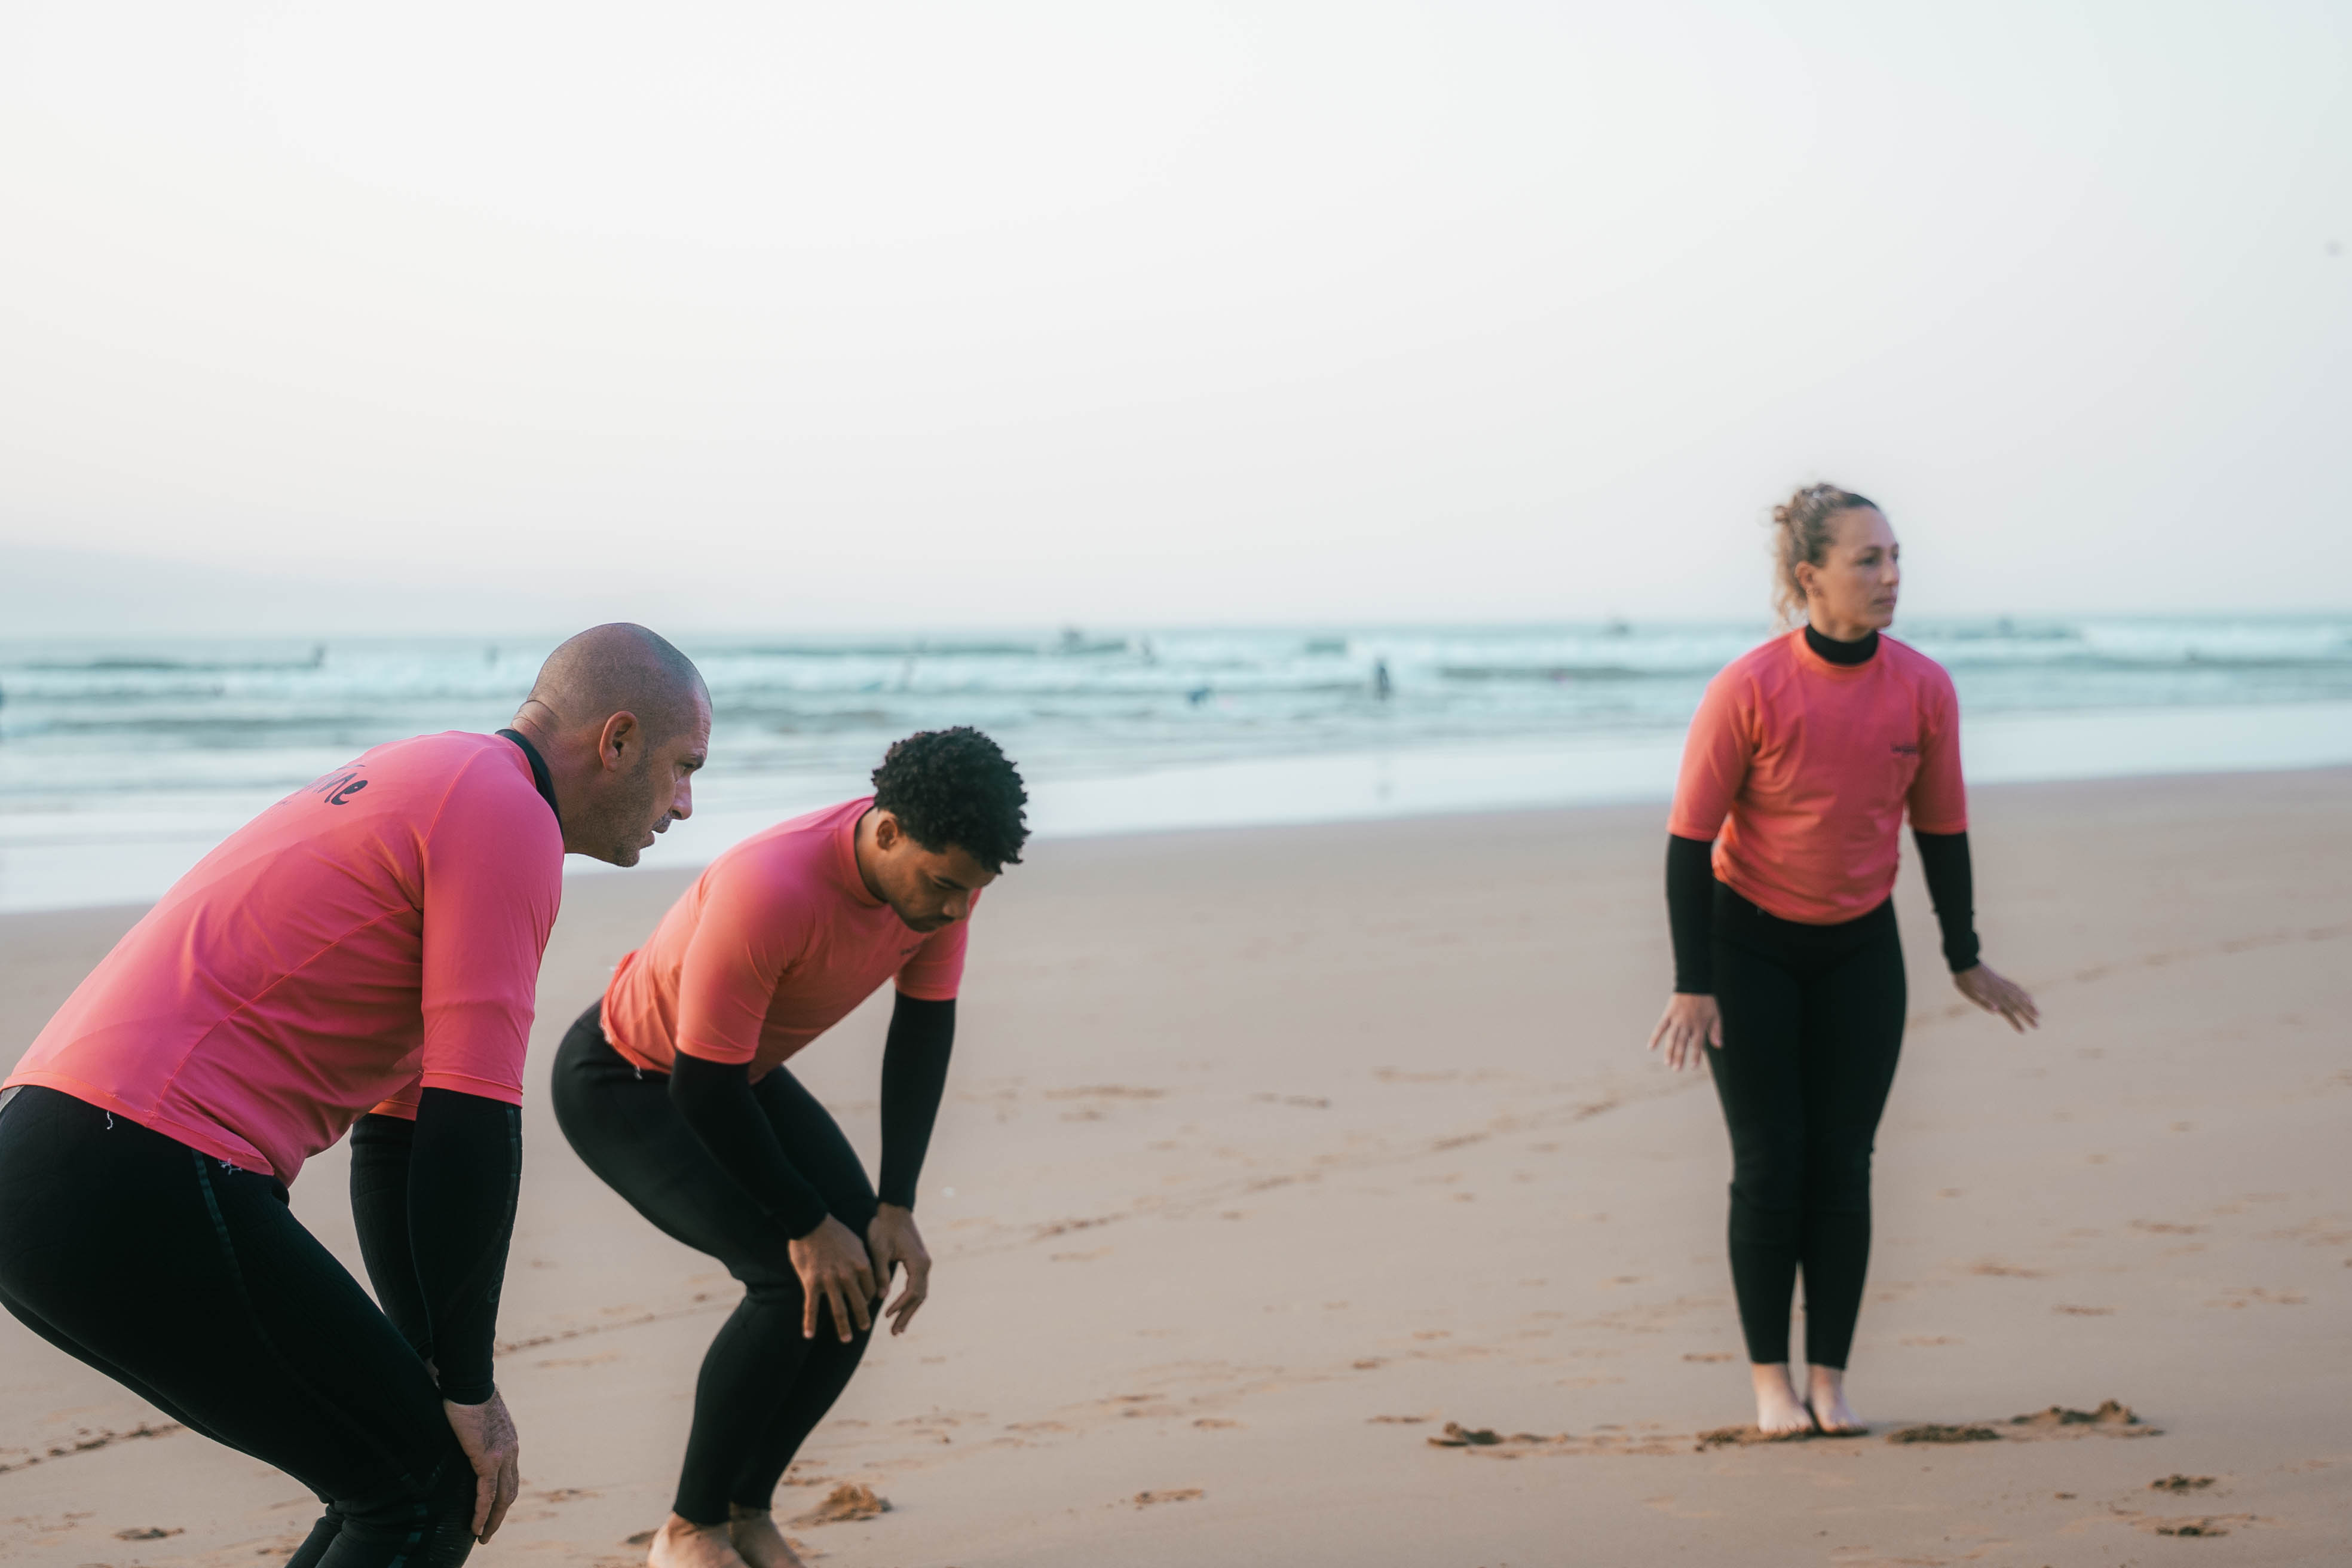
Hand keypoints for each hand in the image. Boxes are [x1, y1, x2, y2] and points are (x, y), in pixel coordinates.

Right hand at [442, 1390, 519, 1541]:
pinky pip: (486, 1494)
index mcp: (508, 1440)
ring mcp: (502, 1455)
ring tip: (481, 1536)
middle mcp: (510, 1450)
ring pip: (501, 1497)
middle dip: (499, 1514)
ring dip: (492, 1520)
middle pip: (510, 1490)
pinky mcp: (487, 1458)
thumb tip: (457, 1424)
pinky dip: (481, 1513)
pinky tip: (475, 1527)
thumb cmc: (466, 1392)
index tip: (492, 1509)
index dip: (502, 1494)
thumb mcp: (474, 1415)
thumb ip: (471, 1427)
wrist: (469, 1381)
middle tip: (487, 1530)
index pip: (510, 1475)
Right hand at [789, 1214, 875, 1342]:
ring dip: (843, 1327)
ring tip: (846, 1339)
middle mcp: (848, 1275)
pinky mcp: (811, 1282)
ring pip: (838, 1310)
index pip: (870, 1290)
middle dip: (862, 1319)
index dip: (869, 1300)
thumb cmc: (835, 1231)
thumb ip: (863, 1260)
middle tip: (864, 1329)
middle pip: (858, 1303)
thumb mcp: (857, 1243)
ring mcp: (829, 1280)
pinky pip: (811, 1307)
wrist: (811, 1221)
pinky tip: (809, 1335)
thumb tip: (868, 1273)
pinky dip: (809, 1322)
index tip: (866, 1306)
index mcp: (862, 1265)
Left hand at [866, 1204, 932, 1336]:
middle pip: (919, 1297)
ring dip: (909, 1310)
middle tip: (895, 1333)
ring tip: (898, 1328)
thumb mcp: (878, 1250)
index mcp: (918, 1262)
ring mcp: (924, 1264)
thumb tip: (881, 1298)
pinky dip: (910, 1300)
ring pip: (920, 1293)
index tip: (885, 1316)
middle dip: (907, 1315)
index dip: (899, 1306)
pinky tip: (901, 1309)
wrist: (894, 1209)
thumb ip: (881, 1274)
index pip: (912, 1292)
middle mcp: (925, 1265)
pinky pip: (917, 1286)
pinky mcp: (918, 1263)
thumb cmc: (883, 1227)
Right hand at [1647, 992, 1720, 1071]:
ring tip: (1667, 1063)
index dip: (1695, 1056)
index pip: (1697, 1044)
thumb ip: (1716, 1031)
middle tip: (1676, 1069)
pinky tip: (1650, 1047)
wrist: (1694, 984)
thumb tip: (1719, 1046)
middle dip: (1679, 1057)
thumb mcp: (1716, 1015)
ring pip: (1671, 1038)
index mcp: (1699, 1025)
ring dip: (1669, 1051)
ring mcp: (1676, 1019)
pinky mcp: (1668, 1014)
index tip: (1693, 1067)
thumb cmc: (1706, 1001)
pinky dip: (1655, 1037)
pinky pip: (1660, 1027)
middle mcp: (1687, 1024)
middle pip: (1683, 1043)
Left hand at [1953, 962, 2038, 1031]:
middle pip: (2018, 1007)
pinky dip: (2024, 994)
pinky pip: (2016, 988)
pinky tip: (2029, 998)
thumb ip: (1984, 1002)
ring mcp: (2003, 986)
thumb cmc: (1966, 982)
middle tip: (2037, 1026)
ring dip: (2030, 1006)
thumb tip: (1996, 1010)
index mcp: (1994, 998)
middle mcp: (2002, 992)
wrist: (1966, 964)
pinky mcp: (2002, 981)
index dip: (2015, 1023)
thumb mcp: (1971, 994)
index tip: (2024, 1032)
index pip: (2008, 1013)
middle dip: (2028, 1017)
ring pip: (2020, 998)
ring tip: (2038, 1014)